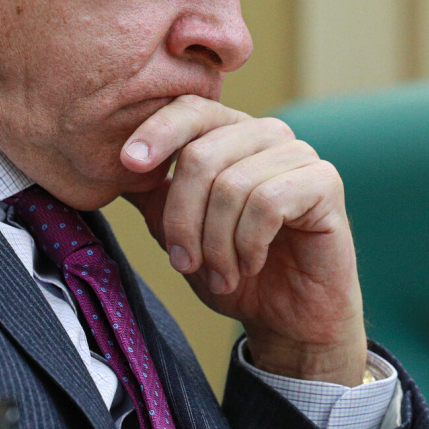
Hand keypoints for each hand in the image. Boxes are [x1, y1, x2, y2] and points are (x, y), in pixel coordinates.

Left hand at [121, 96, 366, 386]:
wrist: (287, 318)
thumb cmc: (234, 270)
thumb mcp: (178, 231)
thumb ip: (151, 194)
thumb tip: (103, 164)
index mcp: (230, 133)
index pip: (190, 110)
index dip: (156, 132)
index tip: (128, 164)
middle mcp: (266, 134)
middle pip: (202, 154)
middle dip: (182, 219)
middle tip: (184, 263)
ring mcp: (299, 154)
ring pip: (232, 184)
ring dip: (216, 243)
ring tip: (221, 273)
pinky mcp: (325, 183)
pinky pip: (268, 202)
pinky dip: (248, 244)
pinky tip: (251, 264)